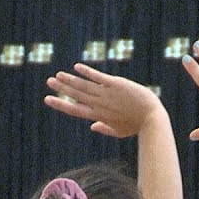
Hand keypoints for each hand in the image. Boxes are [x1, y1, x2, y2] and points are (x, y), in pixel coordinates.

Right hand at [44, 64, 166, 137]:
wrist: (151, 116)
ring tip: (58, 75)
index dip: (61, 104)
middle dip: (61, 88)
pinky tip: (76, 67)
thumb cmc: (136, 125)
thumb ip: (104, 129)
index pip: (75, 110)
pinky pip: (98, 77)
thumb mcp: (119, 131)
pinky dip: (86, 72)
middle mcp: (99, 104)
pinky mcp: (116, 84)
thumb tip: (92, 127)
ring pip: (84, 86)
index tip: (48, 99)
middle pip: (76, 95)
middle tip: (49, 81)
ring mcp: (107, 94)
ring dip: (70, 80)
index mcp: (98, 116)